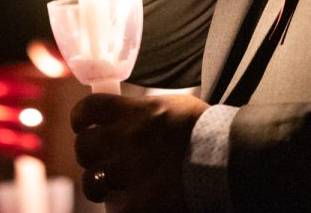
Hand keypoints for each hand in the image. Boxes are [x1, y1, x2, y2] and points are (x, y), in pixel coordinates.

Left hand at [71, 93, 208, 212]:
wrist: (229, 160)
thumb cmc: (206, 131)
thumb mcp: (172, 107)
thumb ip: (143, 112)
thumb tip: (125, 116)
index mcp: (136, 112)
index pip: (88, 109)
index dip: (81, 118)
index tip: (84, 124)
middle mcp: (127, 140)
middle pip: (85, 145)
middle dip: (88, 151)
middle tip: (99, 157)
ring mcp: (131, 174)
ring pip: (92, 181)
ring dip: (99, 182)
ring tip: (110, 185)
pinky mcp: (139, 204)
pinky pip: (113, 208)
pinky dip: (120, 206)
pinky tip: (131, 203)